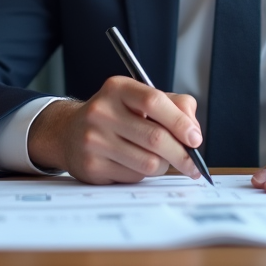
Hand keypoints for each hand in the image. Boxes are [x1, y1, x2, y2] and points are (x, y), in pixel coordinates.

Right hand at [27, 76, 202, 183]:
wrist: (69, 132)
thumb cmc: (116, 115)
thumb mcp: (141, 99)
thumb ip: (174, 106)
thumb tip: (193, 132)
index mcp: (118, 89)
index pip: (154, 101)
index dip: (180, 122)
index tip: (195, 139)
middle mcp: (102, 111)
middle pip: (155, 137)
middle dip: (182, 154)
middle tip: (194, 164)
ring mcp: (94, 140)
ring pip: (148, 162)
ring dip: (164, 165)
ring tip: (161, 160)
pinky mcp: (92, 167)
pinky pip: (134, 177)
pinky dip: (144, 174)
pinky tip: (136, 164)